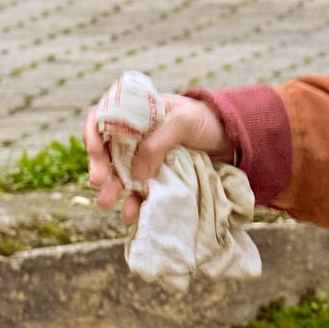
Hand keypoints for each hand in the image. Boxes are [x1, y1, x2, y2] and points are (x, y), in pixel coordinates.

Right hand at [85, 93, 229, 226]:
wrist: (234, 139)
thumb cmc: (207, 121)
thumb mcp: (184, 122)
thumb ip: (158, 143)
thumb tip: (136, 175)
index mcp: (137, 113)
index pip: (103, 119)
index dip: (93, 134)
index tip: (95, 150)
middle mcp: (135, 136)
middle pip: (106, 152)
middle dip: (99, 168)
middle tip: (99, 183)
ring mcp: (145, 158)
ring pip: (120, 175)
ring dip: (112, 189)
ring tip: (107, 203)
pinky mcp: (156, 177)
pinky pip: (139, 191)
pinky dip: (133, 202)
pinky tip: (131, 213)